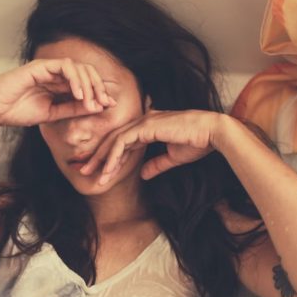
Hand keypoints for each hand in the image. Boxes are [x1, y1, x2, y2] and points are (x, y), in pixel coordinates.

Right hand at [0, 58, 116, 126]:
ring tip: (91, 101)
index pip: (86, 83)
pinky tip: (78, 94)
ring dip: (89, 84)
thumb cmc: (16, 111)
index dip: (99, 92)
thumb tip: (97, 107)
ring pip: (78, 67)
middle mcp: (55, 74)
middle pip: (86, 72)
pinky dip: (75, 79)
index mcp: (59, 85)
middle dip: (98, 87)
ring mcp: (48, 68)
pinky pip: (64, 67)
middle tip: (104, 103)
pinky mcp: (40, 66)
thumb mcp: (52, 114)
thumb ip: (73, 109)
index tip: (109, 106)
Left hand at [79, 109, 220, 183]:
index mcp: (149, 126)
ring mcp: (144, 121)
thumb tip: (142, 175)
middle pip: (113, 139)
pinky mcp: (146, 126)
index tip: (100, 171)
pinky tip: (107, 170)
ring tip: (91, 175)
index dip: (110, 156)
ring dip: (102, 159)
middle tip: (83, 170)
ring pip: (114, 141)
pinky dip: (114, 157)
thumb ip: (156, 165)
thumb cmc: (198, 143)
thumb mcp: (173, 158)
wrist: (213, 134)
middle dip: (97, 156)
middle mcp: (143, 121)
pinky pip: (123, 142)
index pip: (123, 141)